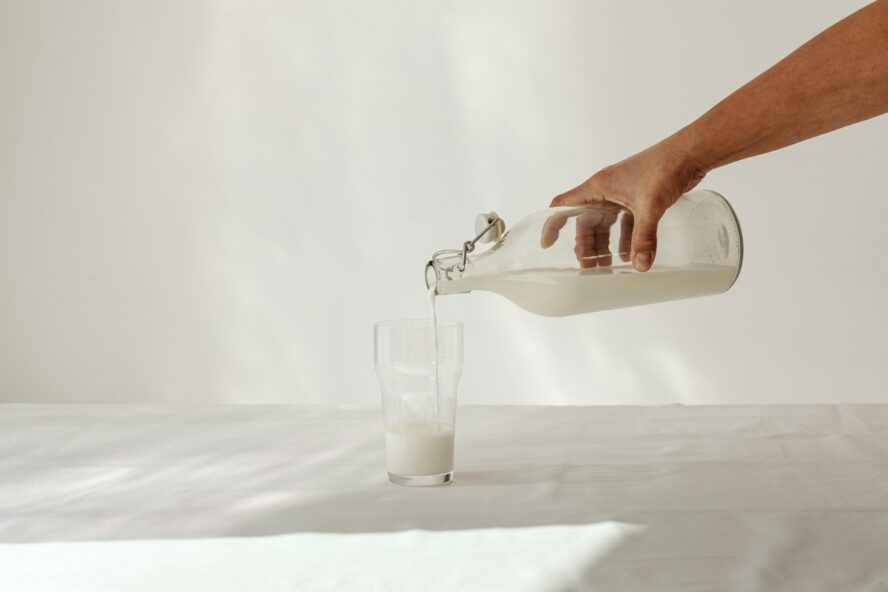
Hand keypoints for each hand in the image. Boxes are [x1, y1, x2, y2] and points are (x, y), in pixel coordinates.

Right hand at [549, 138, 704, 270]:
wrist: (690, 152)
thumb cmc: (664, 167)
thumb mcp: (650, 206)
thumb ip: (644, 237)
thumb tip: (640, 265)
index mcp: (598, 187)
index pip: (563, 206)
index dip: (552, 225)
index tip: (547, 244)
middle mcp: (606, 190)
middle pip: (585, 222)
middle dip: (585, 245)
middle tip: (589, 267)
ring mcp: (622, 194)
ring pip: (605, 223)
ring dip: (604, 244)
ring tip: (607, 265)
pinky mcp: (638, 197)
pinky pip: (624, 222)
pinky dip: (624, 238)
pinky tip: (630, 254)